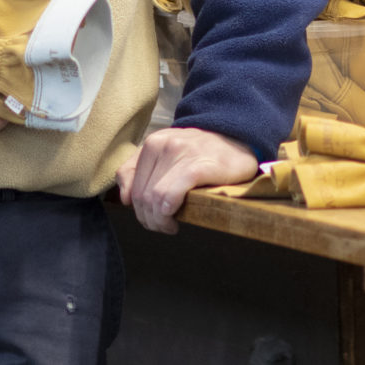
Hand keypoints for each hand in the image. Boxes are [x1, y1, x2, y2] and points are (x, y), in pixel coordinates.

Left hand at [113, 127, 256, 233]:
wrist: (240, 139)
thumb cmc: (203, 153)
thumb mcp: (168, 152)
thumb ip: (140, 169)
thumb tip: (124, 198)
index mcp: (153, 142)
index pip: (130, 184)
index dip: (137, 208)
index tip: (151, 216)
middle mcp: (164, 144)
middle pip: (141, 195)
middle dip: (149, 218)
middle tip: (163, 226)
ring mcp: (181, 154)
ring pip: (154, 198)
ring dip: (159, 220)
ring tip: (171, 225)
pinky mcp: (199, 167)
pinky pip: (171, 195)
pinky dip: (169, 211)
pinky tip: (176, 217)